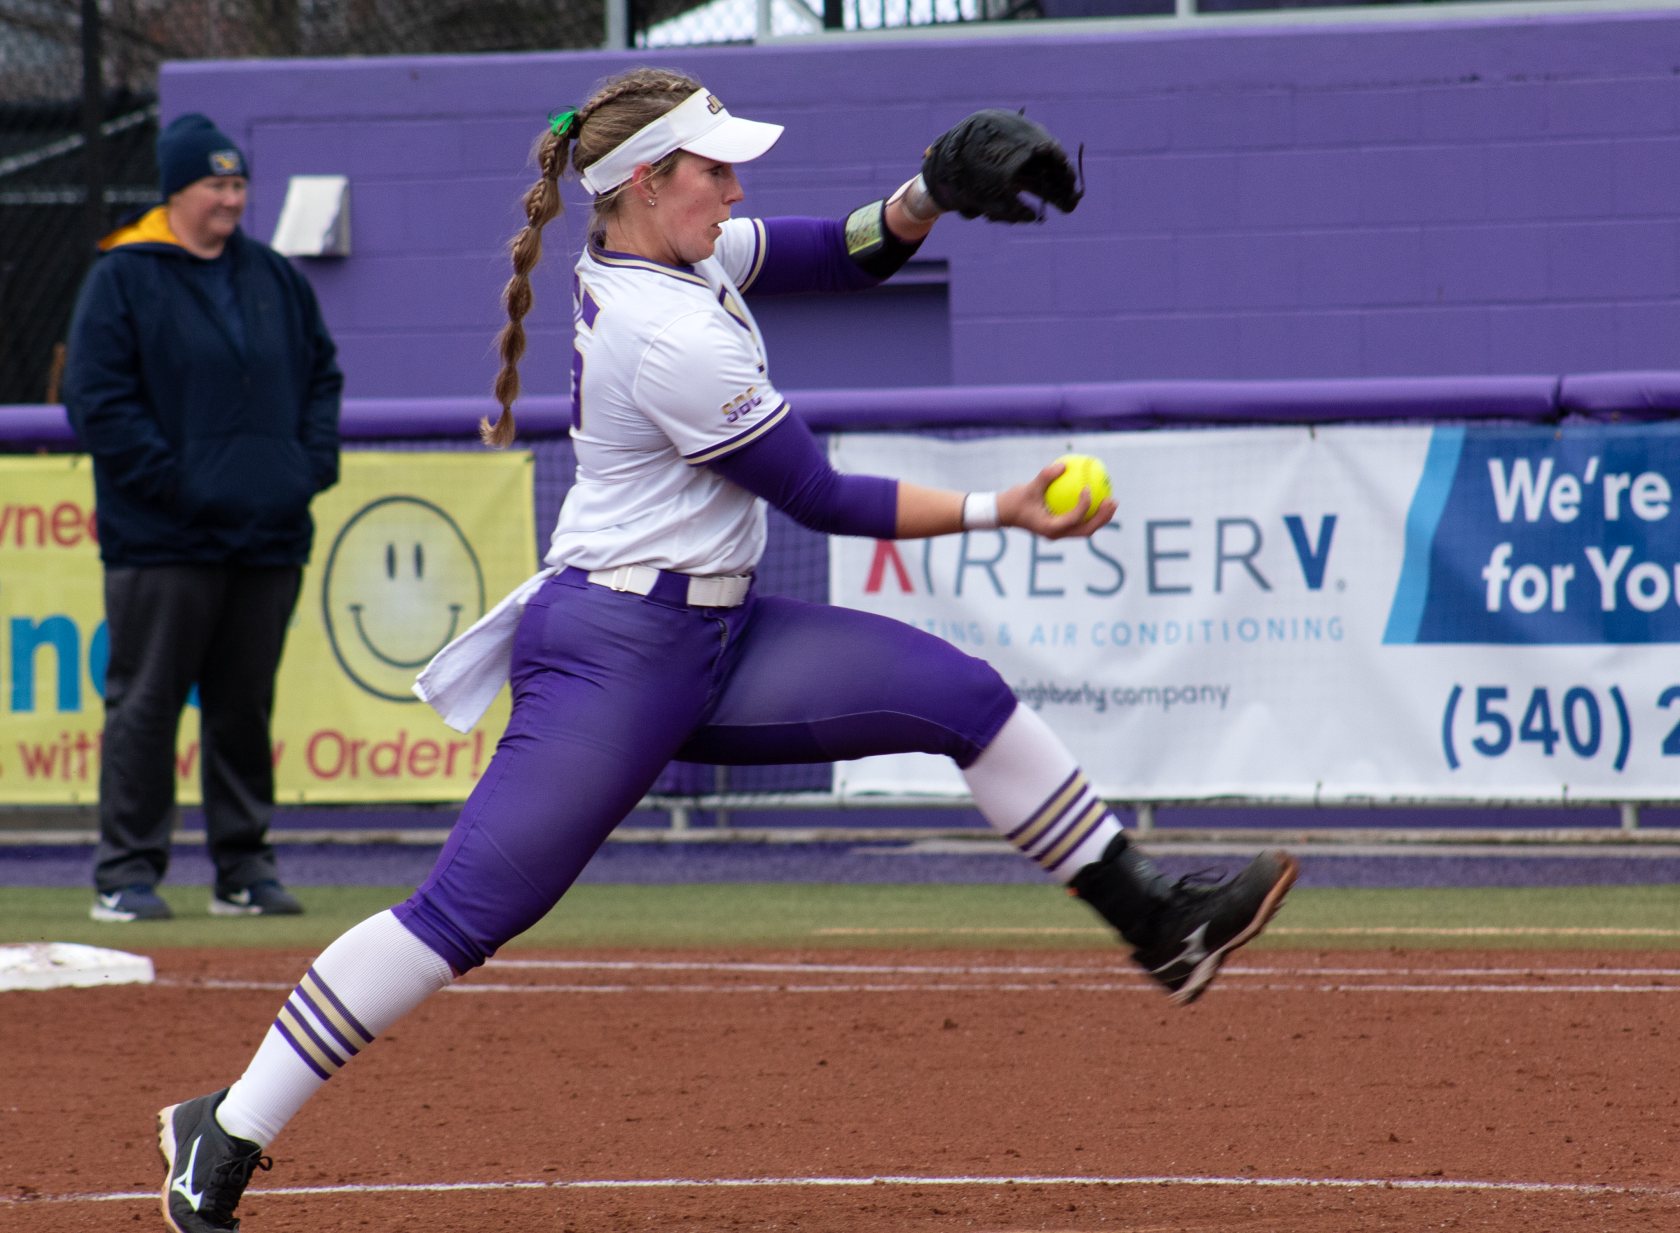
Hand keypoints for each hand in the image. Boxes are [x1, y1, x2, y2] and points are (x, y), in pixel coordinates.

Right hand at [998, 461, 1115, 539]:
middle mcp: (1057, 534)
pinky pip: (1080, 521)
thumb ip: (1045, 476)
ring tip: (1112, 501)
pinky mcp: (1060, 528)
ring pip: (1086, 529)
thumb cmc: (1015, 500)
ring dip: (1101, 517)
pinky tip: (1098, 497)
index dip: (1084, 506)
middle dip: (1102, 517)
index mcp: (1050, 528)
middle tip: (1112, 500)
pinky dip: (1090, 512)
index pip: (1073, 519)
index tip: (1087, 488)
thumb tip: (1064, 464)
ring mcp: (1060, 533)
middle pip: (1086, 530)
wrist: (1005, 513)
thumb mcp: (1028, 487)